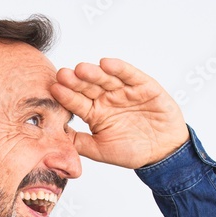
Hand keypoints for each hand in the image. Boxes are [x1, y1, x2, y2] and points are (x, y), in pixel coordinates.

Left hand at [50, 58, 188, 168]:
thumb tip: (55, 136)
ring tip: (81, 69)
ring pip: (106, 79)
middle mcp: (107, 99)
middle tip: (63, 74)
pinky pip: (130, 75)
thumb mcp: (100, 150)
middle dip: (76, 81)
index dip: (66, 96)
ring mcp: (124, 91)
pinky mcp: (143, 86)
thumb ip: (79, 142)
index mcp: (94, 113)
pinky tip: (106, 64)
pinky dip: (119, 68)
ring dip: (94, 73)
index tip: (53, 89)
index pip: (77, 102)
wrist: (162, 153)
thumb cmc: (132, 151)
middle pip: (88, 87)